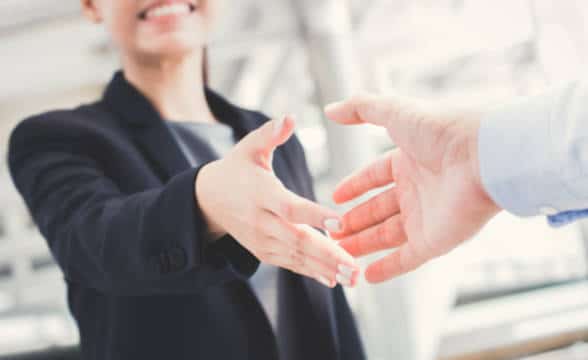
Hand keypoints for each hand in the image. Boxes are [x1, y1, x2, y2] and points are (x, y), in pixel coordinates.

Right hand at [196, 116, 358, 286]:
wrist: (209, 200)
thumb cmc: (236, 169)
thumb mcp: (248, 147)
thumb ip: (269, 134)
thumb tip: (289, 117)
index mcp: (261, 193)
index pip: (290, 206)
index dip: (314, 215)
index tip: (339, 222)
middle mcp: (261, 221)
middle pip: (297, 239)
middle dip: (327, 254)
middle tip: (355, 266)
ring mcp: (262, 240)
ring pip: (296, 257)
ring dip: (325, 268)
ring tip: (353, 278)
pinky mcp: (264, 251)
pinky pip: (290, 264)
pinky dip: (312, 273)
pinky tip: (334, 280)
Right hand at [324, 95, 500, 282]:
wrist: (483, 156)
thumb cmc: (441, 130)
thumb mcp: (394, 111)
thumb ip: (361, 108)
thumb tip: (331, 109)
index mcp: (408, 161)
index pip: (374, 176)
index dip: (354, 186)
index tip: (335, 198)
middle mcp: (416, 190)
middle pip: (377, 210)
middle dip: (353, 221)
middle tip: (330, 231)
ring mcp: (426, 217)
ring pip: (386, 236)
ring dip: (362, 245)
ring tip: (338, 251)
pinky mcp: (436, 241)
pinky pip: (407, 259)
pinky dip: (387, 269)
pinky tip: (366, 276)